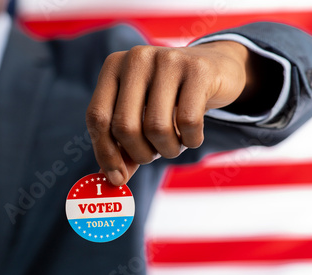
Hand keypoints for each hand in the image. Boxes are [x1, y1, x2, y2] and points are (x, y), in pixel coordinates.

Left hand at [86, 41, 253, 185]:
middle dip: (140, 154)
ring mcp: (167, 59)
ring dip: (167, 150)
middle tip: (154, 156)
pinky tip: (192, 136)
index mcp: (113, 68)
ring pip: (156, 127)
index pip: (97, 117)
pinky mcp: (198, 69)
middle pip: (125, 126)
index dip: (105, 152)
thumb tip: (113, 180)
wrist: (215, 68)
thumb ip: (124, 146)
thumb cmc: (169, 99)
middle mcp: (135, 58)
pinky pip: (188, 122)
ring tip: (174, 145)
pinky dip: (190, 140)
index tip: (117, 178)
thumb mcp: (140, 117)